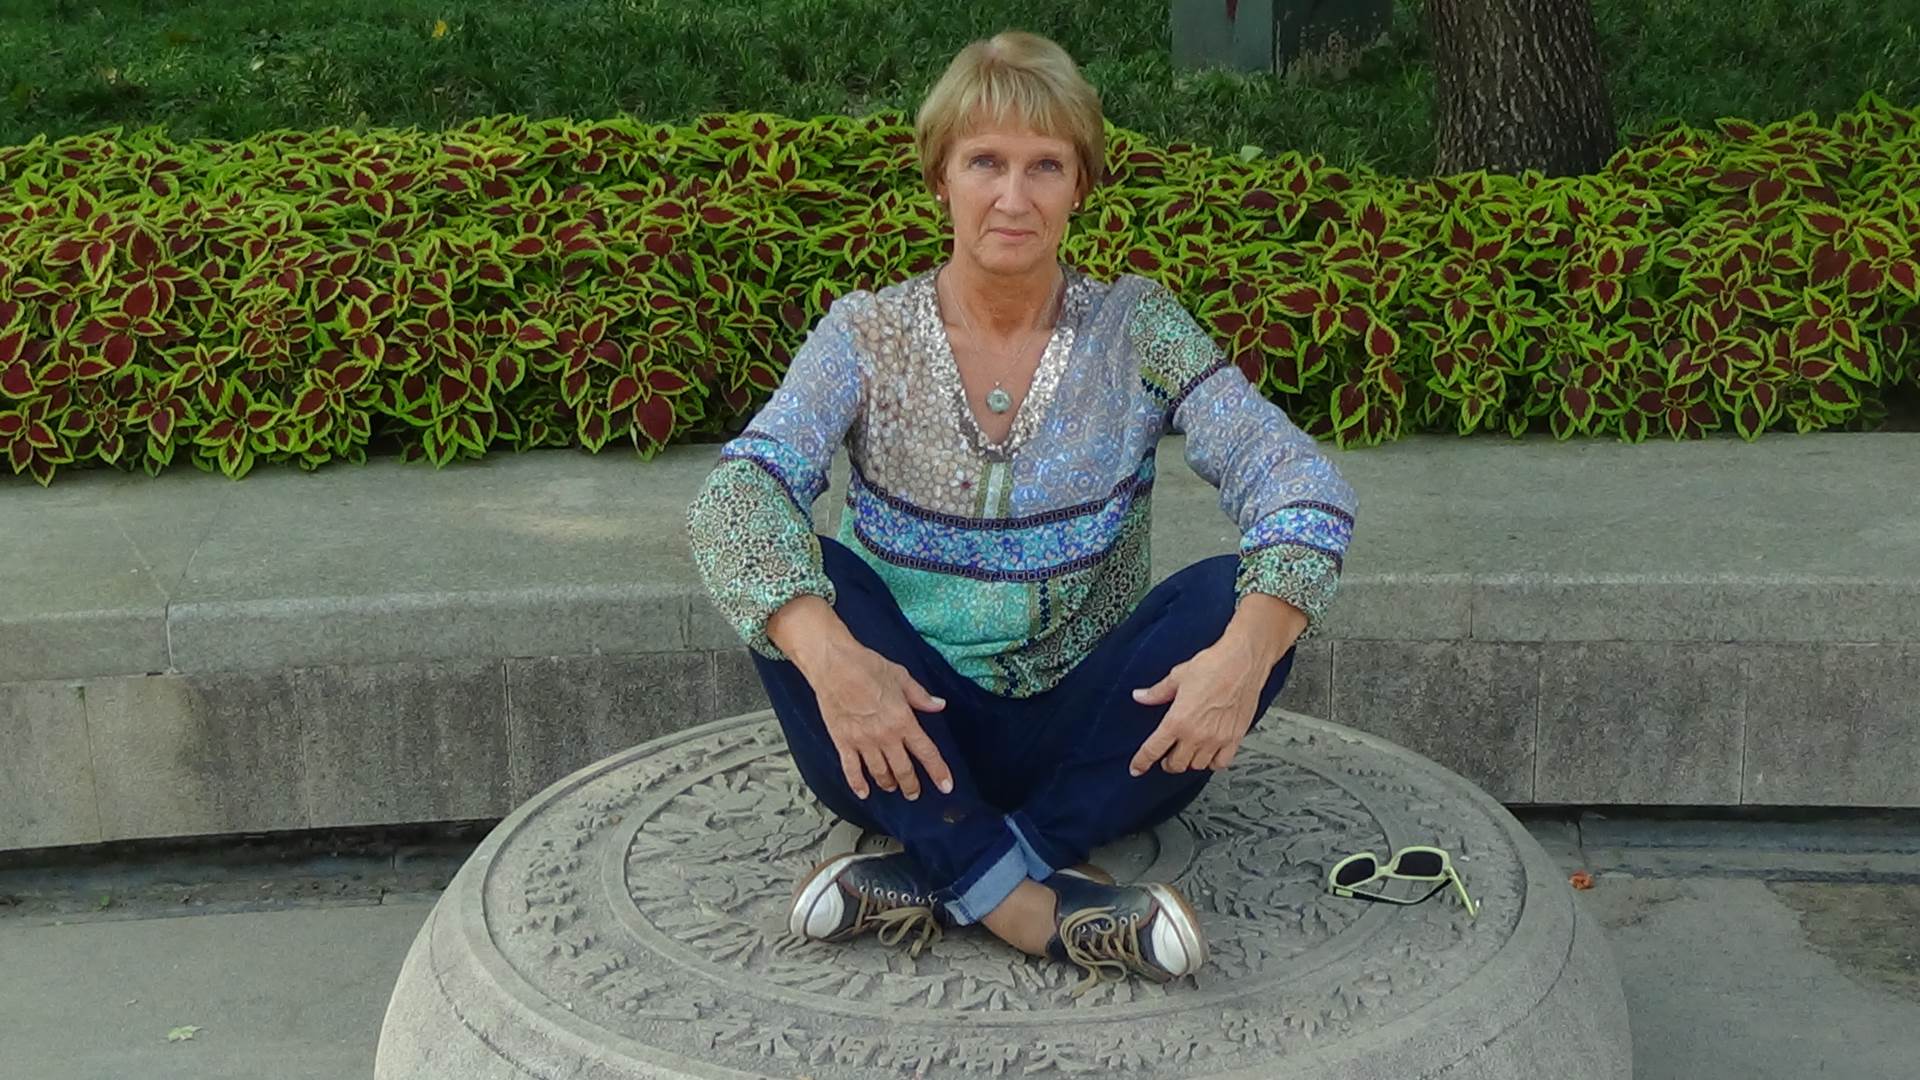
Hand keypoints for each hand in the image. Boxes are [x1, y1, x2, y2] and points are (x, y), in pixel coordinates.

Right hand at [807, 641, 953, 800]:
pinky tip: (863, 793)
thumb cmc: (866, 665)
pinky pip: (851, 769)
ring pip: (880, 773)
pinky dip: (857, 784)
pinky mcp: (842, 741)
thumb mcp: (901, 676)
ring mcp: (863, 741)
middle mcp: (885, 735)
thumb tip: (939, 705)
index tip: (946, 786)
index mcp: (903, 719)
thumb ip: (920, 696)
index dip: (938, 772)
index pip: (926, 752)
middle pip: (903, 769)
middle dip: (911, 785)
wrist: (833, 664)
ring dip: (889, 784)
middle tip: (914, 793)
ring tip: (893, 788)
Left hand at [1127, 594, 1304, 775]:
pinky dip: (1212, 763)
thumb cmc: (1214, 665)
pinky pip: (1220, 763)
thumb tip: (1141, 696)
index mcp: (1178, 720)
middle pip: (1175, 764)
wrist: (1243, 661)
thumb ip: (1157, 692)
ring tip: (1187, 752)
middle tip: (1166, 754)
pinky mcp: (1235, 738)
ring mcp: (1217, 739)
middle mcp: (1196, 734)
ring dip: (1188, 761)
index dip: (1141, 762)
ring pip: (1196, 766)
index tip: (1136, 768)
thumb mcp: (1177, 676)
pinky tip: (1209, 753)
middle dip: (1166, 762)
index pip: (1153, 750)